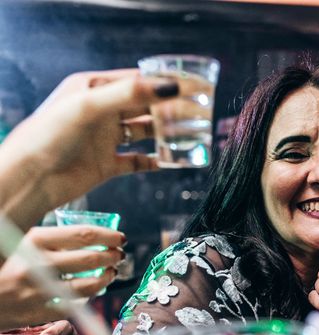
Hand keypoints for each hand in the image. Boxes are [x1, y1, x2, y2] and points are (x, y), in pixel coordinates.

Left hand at [0, 69, 178, 229]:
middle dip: (170, 109)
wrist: (31, 179)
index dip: (164, 83)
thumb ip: (131, 94)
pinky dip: (155, 161)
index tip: (192, 87)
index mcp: (93, 89)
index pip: (137, 80)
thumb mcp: (90, 106)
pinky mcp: (108, 164)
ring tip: (189, 135)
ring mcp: (105, 139)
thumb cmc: (49, 136)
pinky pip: (138, 161)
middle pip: (144, 106)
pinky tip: (171, 160)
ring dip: (165, 134)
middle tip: (197, 112)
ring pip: (144, 133)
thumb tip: (170, 87)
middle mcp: (101, 112)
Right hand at [0, 225, 123, 329]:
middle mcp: (37, 264)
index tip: (120, 238)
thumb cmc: (9, 266)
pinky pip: (76, 304)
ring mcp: (39, 290)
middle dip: (113, 256)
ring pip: (88, 285)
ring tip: (112, 272)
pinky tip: (92, 290)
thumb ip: (54, 241)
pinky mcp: (40, 312)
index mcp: (35, 241)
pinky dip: (89, 297)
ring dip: (107, 278)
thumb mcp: (26, 244)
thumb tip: (95, 235)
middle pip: (90, 259)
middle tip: (120, 256)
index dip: (109, 236)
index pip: (83, 235)